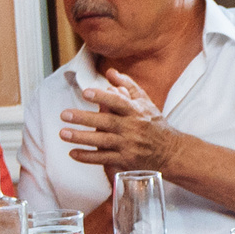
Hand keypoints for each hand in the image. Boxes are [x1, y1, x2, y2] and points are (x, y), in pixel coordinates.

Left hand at [59, 70, 178, 171]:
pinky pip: (104, 159)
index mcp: (137, 112)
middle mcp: (132, 129)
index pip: (119, 102)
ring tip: (63, 133)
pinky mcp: (126, 161)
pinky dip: (88, 157)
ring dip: (81, 138)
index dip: (102, 97)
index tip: (86, 92)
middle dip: (84, 118)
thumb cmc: (155, 125)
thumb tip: (110, 72)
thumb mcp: (146, 103)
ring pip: (102, 141)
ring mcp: (129, 146)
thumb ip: (128, 86)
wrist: (171, 152)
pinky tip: (73, 153)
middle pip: (106, 123)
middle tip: (65, 115)